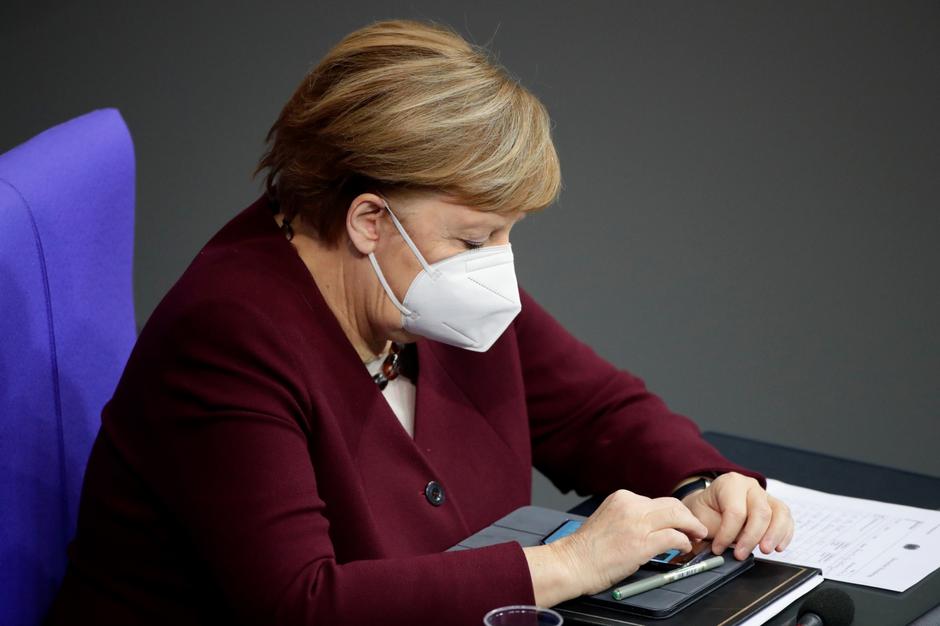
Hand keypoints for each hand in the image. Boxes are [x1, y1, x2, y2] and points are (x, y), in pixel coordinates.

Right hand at [552, 489, 707, 595]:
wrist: (573, 563)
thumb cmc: (588, 549)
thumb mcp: (608, 519)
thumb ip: (629, 516)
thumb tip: (653, 524)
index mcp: (622, 498)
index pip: (657, 501)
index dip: (673, 513)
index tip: (681, 522)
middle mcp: (631, 505)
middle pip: (672, 505)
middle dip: (688, 517)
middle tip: (697, 528)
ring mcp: (637, 523)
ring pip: (677, 517)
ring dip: (692, 527)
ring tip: (697, 536)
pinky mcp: (642, 542)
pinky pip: (674, 537)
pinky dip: (684, 542)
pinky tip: (685, 548)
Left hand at [679, 472, 794, 560]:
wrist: (712, 506)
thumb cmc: (707, 511)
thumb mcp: (701, 517)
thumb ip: (712, 530)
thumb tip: (721, 549)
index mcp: (730, 483)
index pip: (735, 511)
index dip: (727, 534)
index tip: (719, 549)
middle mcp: (750, 486)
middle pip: (761, 512)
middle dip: (752, 537)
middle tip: (740, 555)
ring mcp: (766, 495)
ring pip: (779, 514)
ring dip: (774, 536)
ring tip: (764, 551)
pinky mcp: (776, 507)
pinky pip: (787, 520)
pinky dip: (785, 535)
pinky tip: (778, 547)